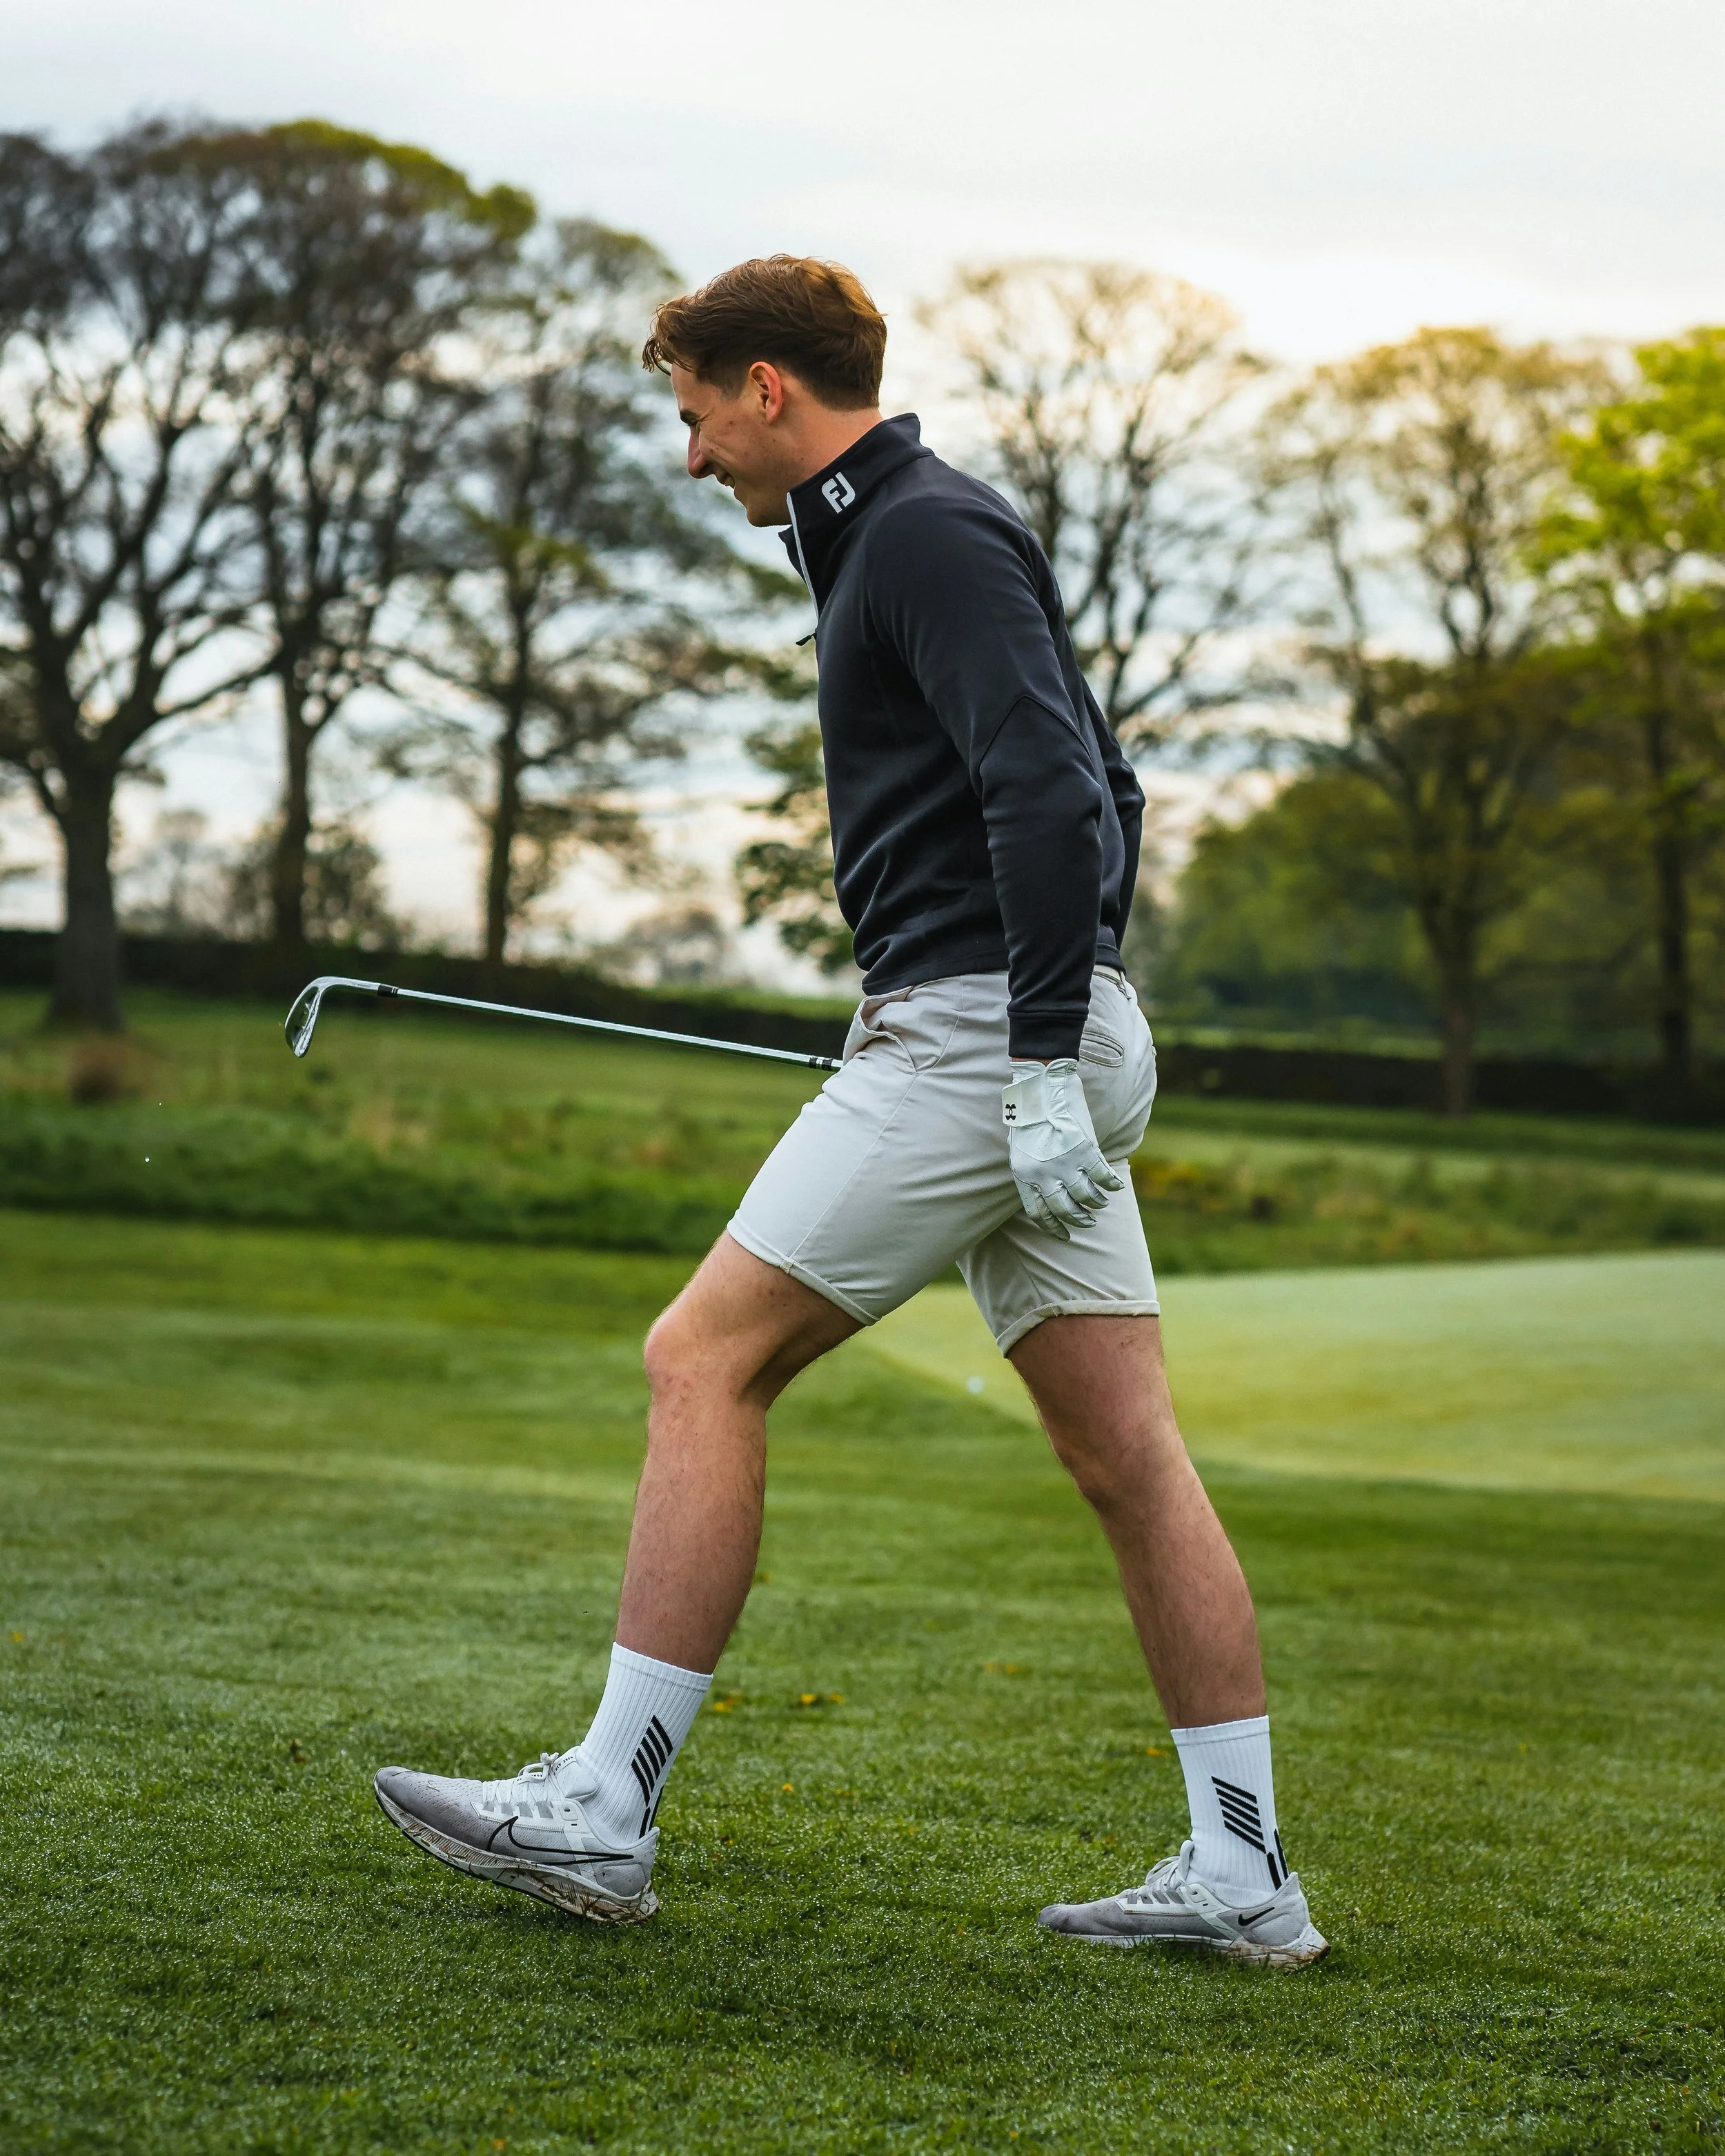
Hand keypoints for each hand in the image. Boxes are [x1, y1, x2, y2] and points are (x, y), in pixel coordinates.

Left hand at [1001, 1058, 1123, 1238]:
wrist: (1040, 1087)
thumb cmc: (1027, 1114)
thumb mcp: (1019, 1148)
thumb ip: (1031, 1169)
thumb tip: (1045, 1187)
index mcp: (1024, 1175)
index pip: (1039, 1213)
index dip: (1053, 1227)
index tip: (1064, 1235)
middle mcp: (1044, 1175)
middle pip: (1064, 1209)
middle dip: (1078, 1220)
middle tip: (1088, 1223)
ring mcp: (1065, 1164)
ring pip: (1086, 1196)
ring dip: (1096, 1202)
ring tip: (1100, 1203)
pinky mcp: (1084, 1150)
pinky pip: (1102, 1176)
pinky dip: (1111, 1184)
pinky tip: (1115, 1187)